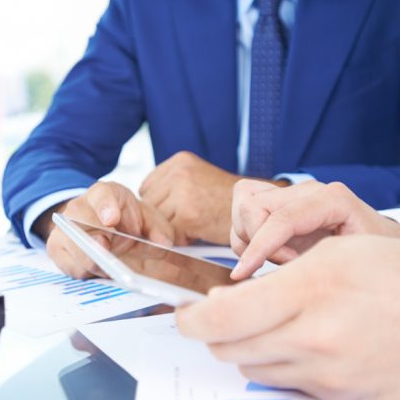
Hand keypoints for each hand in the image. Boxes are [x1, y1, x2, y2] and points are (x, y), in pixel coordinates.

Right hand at [42, 182, 179, 278]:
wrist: (104, 227)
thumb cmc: (126, 221)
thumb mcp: (147, 220)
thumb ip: (158, 229)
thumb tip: (164, 243)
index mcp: (105, 194)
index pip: (102, 194)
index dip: (105, 206)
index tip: (112, 219)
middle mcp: (80, 207)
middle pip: (79, 218)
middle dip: (94, 236)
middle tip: (107, 248)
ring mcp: (65, 228)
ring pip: (72, 244)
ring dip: (91, 258)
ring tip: (110, 266)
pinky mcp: (58, 249)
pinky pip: (68, 263)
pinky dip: (84, 271)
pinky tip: (98, 272)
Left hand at [140, 151, 264, 244]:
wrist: (256, 209)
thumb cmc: (226, 200)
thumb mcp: (197, 178)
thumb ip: (171, 185)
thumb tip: (144, 206)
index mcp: (179, 161)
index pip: (146, 187)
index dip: (159, 203)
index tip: (175, 209)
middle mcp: (179, 173)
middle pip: (149, 204)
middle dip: (163, 216)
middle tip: (188, 219)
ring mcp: (183, 192)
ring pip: (158, 220)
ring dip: (172, 228)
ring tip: (195, 224)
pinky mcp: (188, 214)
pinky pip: (170, 233)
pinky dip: (183, 239)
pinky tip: (199, 231)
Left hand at [177, 235, 399, 399]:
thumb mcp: (339, 252)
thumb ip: (278, 276)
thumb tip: (231, 300)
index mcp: (311, 289)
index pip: (221, 318)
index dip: (191, 320)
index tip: (186, 314)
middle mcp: (315, 338)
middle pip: (229, 349)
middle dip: (217, 333)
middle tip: (226, 315)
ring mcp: (329, 375)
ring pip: (255, 369)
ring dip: (251, 349)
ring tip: (278, 324)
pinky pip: (290, 386)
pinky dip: (287, 367)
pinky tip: (312, 344)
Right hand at [229, 180, 399, 278]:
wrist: (384, 248)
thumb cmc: (375, 262)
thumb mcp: (353, 270)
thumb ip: (315, 271)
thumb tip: (276, 284)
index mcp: (333, 200)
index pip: (281, 218)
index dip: (257, 248)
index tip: (242, 274)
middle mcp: (309, 190)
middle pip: (252, 207)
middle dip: (256, 244)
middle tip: (285, 268)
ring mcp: (294, 193)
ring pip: (244, 206)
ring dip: (249, 240)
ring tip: (281, 262)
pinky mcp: (281, 202)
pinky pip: (245, 207)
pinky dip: (247, 234)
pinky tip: (271, 253)